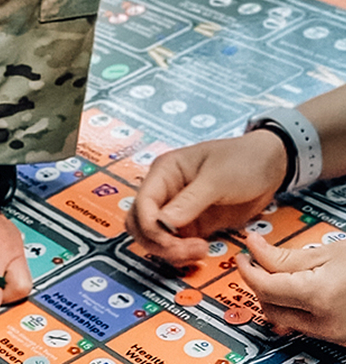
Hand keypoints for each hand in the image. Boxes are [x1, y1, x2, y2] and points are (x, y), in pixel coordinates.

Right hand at [126, 132, 284, 263]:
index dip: (151, 226)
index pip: (142, 204)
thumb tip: (162, 223)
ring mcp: (179, 210)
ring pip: (157, 237)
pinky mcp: (195, 224)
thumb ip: (190, 201)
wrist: (271, 165)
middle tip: (188, 251)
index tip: (172, 241)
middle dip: (159, 242)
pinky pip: (177, 244)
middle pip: (141, 224)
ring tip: (200, 251)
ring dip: (171, 250)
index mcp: (164, 173)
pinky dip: (183, 253)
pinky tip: (202, 252)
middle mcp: (166, 192)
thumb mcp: (217, 178)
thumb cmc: (242, 160)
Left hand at [239, 232, 345, 342]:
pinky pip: (305, 326)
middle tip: (255, 261)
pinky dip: (293, 309)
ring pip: (285, 320)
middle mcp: (326, 321)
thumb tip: (253, 248)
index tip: (243, 254)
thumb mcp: (328, 252)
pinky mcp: (341, 338)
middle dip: (256, 284)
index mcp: (320, 295)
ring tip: (275, 273)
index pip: (265, 287)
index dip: (247, 268)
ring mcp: (335, 333)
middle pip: (270, 307)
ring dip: (272, 298)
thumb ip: (285, 255)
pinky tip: (296, 290)